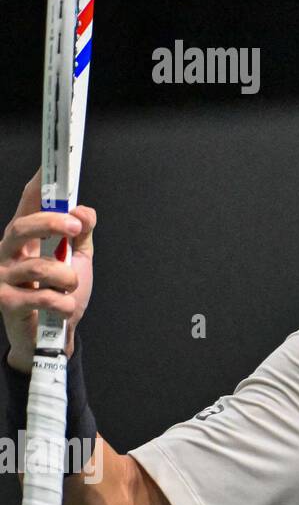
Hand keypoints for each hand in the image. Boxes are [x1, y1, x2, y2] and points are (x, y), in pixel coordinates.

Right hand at [0, 169, 96, 371]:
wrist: (53, 335)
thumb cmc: (61, 292)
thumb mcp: (77, 259)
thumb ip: (81, 234)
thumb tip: (84, 210)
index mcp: (26, 238)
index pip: (27, 204)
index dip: (37, 186)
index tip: (50, 168)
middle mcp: (8, 253)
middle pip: (22, 225)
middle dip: (52, 223)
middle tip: (76, 228)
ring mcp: (4, 278)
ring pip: (39, 266)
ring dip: (68, 278)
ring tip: (71, 287)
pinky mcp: (6, 303)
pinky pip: (44, 296)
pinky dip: (65, 302)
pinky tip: (65, 307)